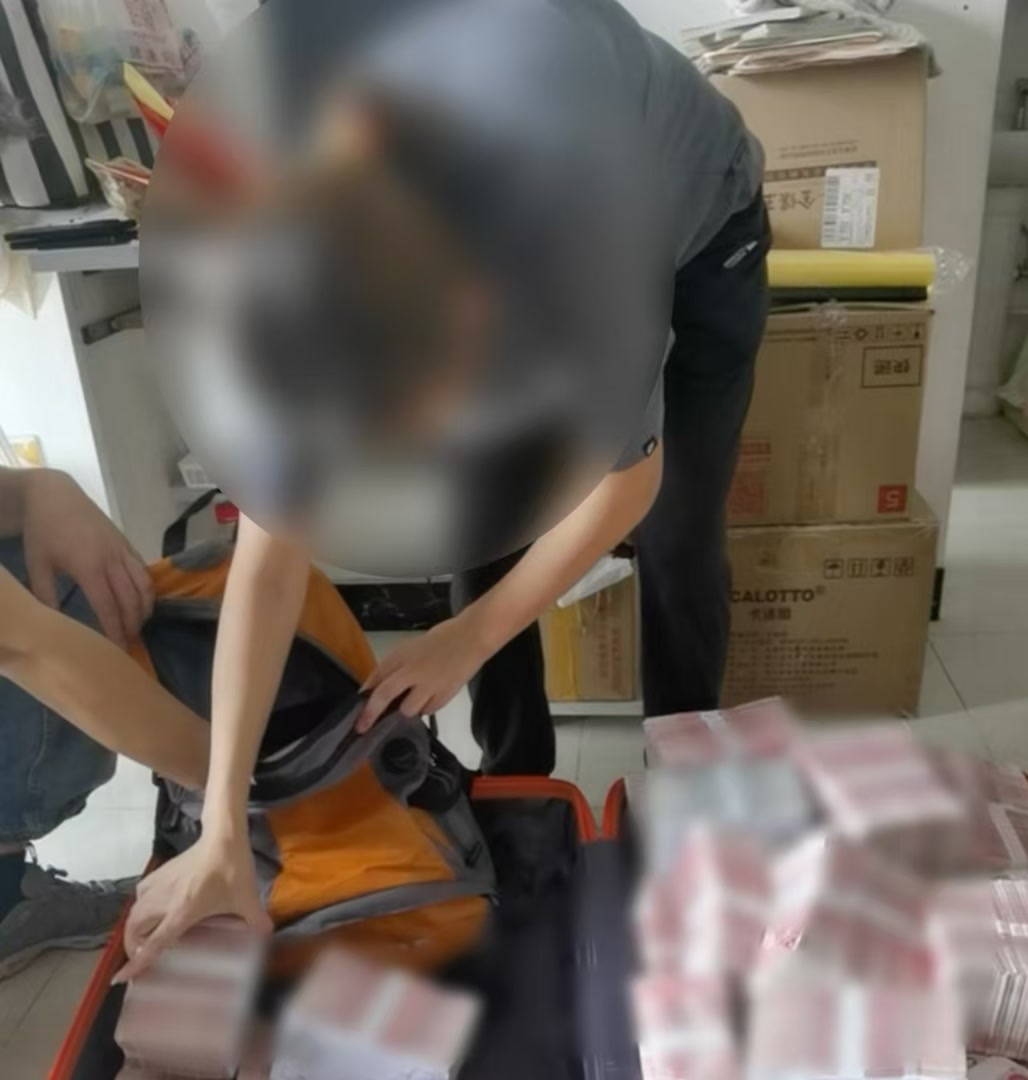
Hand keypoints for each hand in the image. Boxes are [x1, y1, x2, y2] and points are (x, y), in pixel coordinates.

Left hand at [22, 470, 153, 647]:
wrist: (55, 494)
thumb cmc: (43, 530)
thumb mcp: (37, 564)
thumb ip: (46, 595)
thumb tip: (54, 624)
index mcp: (88, 566)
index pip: (108, 606)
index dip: (115, 629)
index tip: (117, 648)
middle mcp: (112, 559)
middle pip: (131, 599)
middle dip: (133, 624)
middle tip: (130, 643)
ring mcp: (123, 550)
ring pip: (144, 585)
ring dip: (145, 608)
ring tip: (139, 625)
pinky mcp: (127, 543)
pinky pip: (144, 570)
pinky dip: (147, 590)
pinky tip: (142, 602)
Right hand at [114, 831, 271, 983]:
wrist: (223, 837)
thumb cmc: (232, 870)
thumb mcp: (247, 898)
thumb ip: (256, 920)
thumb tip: (268, 935)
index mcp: (181, 913)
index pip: (153, 944)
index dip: (136, 963)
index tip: (120, 978)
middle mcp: (163, 901)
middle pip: (135, 928)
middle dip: (131, 945)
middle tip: (140, 954)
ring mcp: (159, 884)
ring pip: (134, 910)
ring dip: (134, 926)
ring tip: (143, 935)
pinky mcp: (161, 871)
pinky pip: (141, 892)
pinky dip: (140, 904)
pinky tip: (151, 905)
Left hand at [358, 615, 492, 731]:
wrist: (472, 637)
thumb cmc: (441, 639)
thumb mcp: (410, 648)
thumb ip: (392, 667)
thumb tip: (375, 688)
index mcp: (402, 656)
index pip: (376, 680)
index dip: (365, 699)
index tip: (357, 713)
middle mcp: (412, 671)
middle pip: (385, 696)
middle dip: (371, 714)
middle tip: (363, 727)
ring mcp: (429, 685)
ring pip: (408, 710)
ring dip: (406, 709)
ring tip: (414, 701)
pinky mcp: (445, 696)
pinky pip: (427, 710)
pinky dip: (425, 707)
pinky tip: (430, 697)